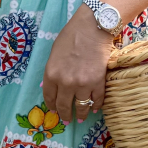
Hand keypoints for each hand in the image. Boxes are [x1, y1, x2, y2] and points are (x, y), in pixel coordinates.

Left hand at [42, 6, 112, 123]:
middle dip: (65, 115)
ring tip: (81, 118)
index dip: (52, 106)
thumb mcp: (54, 53)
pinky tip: (94, 108)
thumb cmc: (71, 35)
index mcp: (51, 75)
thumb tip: (53, 86)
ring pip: (81, 107)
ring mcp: (83, 85)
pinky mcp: (98, 83)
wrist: (92, 28)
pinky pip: (96, 100)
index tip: (54, 110)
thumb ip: (53, 71)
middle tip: (67, 120)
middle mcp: (65, 83)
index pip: (49, 98)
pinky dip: (96, 105)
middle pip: (64, 106)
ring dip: (81, 114)